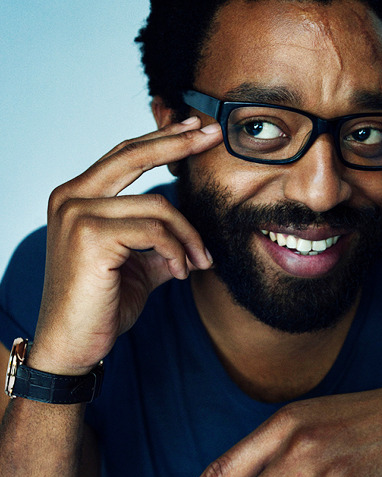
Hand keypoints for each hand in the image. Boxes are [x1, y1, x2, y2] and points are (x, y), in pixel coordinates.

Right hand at [30, 118, 221, 373]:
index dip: (160, 140)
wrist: (73, 344)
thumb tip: (190, 236)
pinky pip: (155, 231)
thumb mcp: (136, 266)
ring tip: (199, 263)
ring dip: (188, 237)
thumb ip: (158, 243)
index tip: (193, 129)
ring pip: (157, 206)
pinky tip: (181, 273)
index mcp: (76, 198)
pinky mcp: (90, 236)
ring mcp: (76, 214)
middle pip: (133, 156)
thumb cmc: (101, 305)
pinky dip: (177, 251)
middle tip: (214, 135)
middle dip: (178, 144)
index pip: (123, 156)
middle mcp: (70, 197)